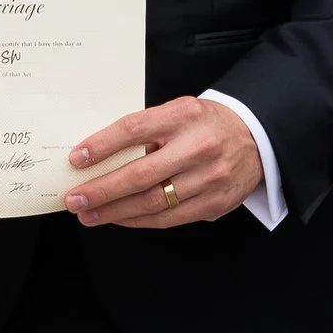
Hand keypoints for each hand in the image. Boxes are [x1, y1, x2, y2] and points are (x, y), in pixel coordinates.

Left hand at [65, 96, 262, 230]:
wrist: (257, 139)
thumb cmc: (206, 125)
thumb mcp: (179, 112)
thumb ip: (147, 130)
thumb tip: (99, 156)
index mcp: (184, 116)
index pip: (135, 129)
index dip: (102, 146)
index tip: (77, 159)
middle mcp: (199, 147)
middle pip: (141, 174)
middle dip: (102, 190)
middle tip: (75, 199)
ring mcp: (210, 178)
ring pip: (153, 202)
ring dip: (115, 211)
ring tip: (89, 214)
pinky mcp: (215, 203)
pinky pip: (170, 218)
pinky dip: (139, 220)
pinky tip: (119, 218)